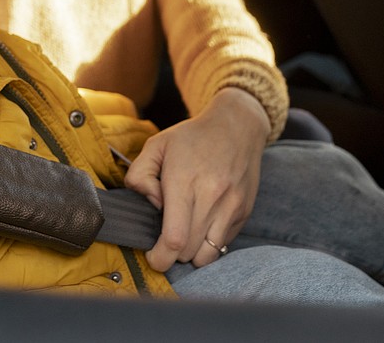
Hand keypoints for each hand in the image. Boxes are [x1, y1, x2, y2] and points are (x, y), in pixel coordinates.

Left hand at [125, 87, 269, 271]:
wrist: (238, 126)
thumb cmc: (192, 137)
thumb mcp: (155, 146)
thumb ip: (139, 176)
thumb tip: (150, 206)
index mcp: (185, 181)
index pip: (174, 238)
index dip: (159, 257)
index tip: (152, 255)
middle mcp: (212, 197)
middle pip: (188, 252)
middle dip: (171, 256)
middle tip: (164, 241)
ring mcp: (232, 206)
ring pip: (208, 255)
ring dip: (191, 254)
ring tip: (184, 236)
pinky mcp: (244, 212)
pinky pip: (223, 244)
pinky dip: (209, 244)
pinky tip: (201, 225)